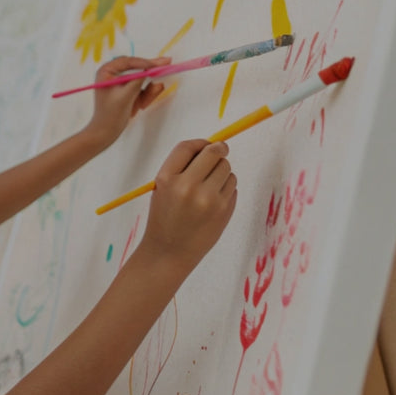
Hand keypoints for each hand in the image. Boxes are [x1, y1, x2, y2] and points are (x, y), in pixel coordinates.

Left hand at [85, 56, 168, 144]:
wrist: (106, 132)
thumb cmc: (110, 114)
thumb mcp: (126, 95)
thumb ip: (138, 80)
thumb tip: (150, 68)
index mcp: (106, 71)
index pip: (128, 62)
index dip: (145, 62)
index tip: (160, 63)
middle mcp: (113, 73)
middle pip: (137, 67)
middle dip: (150, 74)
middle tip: (167, 64)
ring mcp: (121, 82)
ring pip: (142, 79)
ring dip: (147, 91)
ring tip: (142, 104)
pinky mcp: (128, 90)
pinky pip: (143, 89)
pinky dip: (145, 96)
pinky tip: (140, 106)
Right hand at [136, 139, 236, 269]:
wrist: (169, 252)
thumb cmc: (165, 218)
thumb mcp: (162, 190)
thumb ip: (182, 169)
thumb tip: (213, 146)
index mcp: (167, 179)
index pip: (188, 147)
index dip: (201, 142)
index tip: (207, 145)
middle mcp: (188, 186)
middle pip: (214, 152)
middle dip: (219, 151)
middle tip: (220, 153)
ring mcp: (208, 198)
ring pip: (227, 169)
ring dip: (223, 173)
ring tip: (210, 188)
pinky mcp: (224, 209)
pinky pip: (233, 186)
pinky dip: (227, 189)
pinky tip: (213, 202)